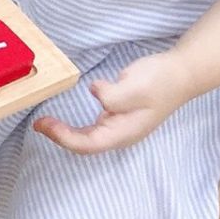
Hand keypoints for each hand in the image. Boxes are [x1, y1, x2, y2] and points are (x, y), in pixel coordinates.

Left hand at [34, 50, 197, 154]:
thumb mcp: (136, 86)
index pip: (88, 144)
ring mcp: (120, 126)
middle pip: (85, 144)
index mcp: (124, 132)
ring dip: (66, 132)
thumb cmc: (160, 81)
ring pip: (88, 137)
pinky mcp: (118, 115)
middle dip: (60, 136)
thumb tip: (96, 93)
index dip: (63, 138)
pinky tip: (64, 116)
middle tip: (38, 124)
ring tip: (46, 123)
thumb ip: (113, 95)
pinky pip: (93, 127)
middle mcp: (120, 133)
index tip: (44, 125)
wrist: (180, 74)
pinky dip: (75, 124)